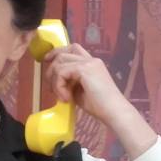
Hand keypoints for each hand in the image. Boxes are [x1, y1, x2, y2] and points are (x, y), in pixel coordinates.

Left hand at [43, 43, 156, 159]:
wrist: (113, 111)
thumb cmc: (99, 106)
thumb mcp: (79, 91)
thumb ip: (69, 82)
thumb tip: (55, 82)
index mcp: (92, 63)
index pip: (72, 49)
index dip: (57, 52)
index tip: (47, 60)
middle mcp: (91, 60)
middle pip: (63, 53)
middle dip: (51, 69)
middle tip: (51, 88)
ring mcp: (88, 63)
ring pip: (60, 62)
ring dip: (55, 81)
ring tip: (63, 97)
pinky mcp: (84, 69)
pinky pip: (61, 72)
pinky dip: (59, 86)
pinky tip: (66, 98)